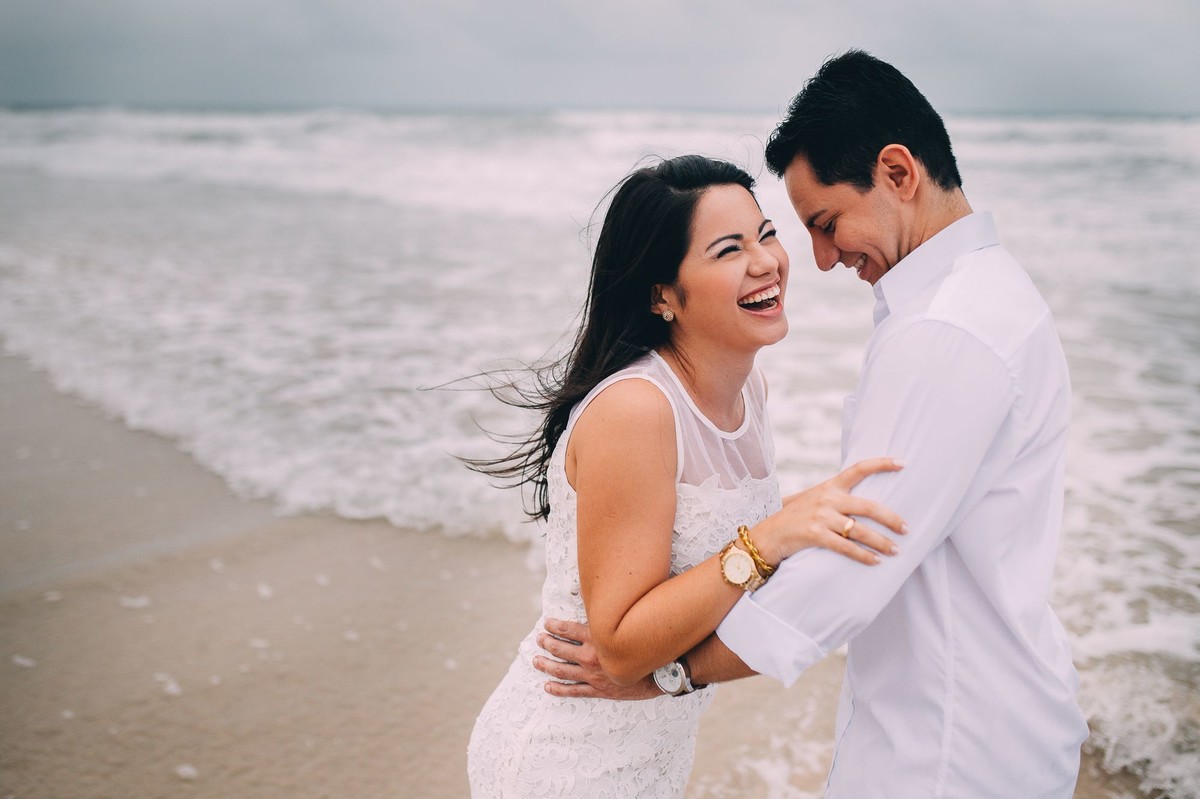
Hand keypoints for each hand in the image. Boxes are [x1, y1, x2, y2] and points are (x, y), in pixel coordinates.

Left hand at [533, 618, 660, 700]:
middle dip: (547, 643)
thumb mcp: (629, 625)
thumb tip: (604, 600)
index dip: (555, 626)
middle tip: (539, 640)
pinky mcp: (599, 690)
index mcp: (598, 638)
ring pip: (562, 671)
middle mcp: (592, 657)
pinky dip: (559, 689)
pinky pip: (574, 691)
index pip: (568, 629)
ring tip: (536, 661)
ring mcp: (593, 675)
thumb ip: (613, 615)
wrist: (662, 673)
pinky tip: (547, 686)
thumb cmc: (646, 645)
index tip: (547, 623)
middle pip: (561, 649)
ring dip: (547, 665)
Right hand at [759, 457, 907, 565]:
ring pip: (859, 530)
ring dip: (881, 542)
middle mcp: (827, 498)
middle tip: (906, 529)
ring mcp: (820, 516)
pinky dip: (863, 556)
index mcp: (829, 486)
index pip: (858, 469)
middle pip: (868, 506)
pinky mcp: (814, 534)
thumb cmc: (794, 519)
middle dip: (891, 519)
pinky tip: (875, 562)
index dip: (881, 464)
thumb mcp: (813, 500)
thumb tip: (865, 504)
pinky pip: (845, 546)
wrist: (767, 535)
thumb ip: (835, 498)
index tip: (902, 462)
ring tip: (895, 550)